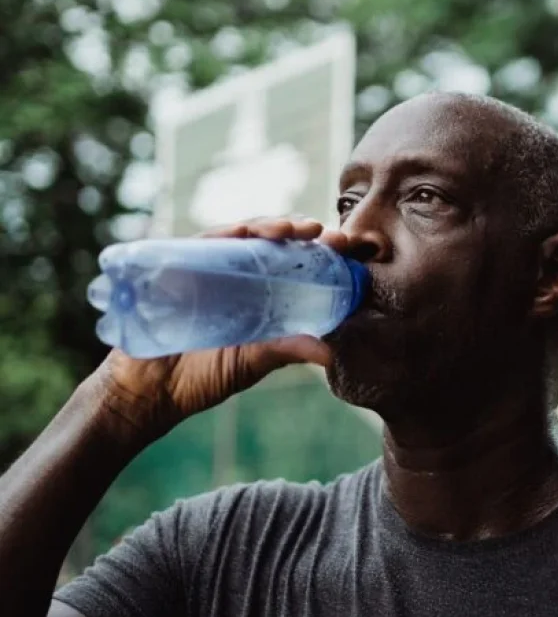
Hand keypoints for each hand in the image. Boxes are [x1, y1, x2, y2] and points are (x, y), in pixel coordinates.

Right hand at [92, 218, 349, 438]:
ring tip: (296, 229)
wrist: (149, 391)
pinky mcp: (179, 265)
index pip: (294, 262)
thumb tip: (331, 353)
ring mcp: (208, 266)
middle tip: (333, 237)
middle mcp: (236, 273)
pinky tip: (246, 232)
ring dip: (271, 226)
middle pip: (274, 242)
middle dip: (304, 233)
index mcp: (259, 293)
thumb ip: (287, 351)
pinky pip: (204, 241)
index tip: (349, 250)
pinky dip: (226, 233)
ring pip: (244, 234)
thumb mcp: (253, 362)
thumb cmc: (202, 376)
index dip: (321, 252)